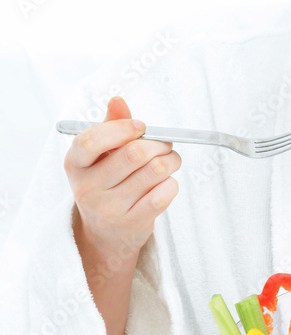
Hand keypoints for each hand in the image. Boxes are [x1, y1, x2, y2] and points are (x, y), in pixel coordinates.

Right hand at [65, 95, 181, 258]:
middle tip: (165, 144)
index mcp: (75, 164)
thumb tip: (117, 101)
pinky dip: (172, 183)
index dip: (121, 129)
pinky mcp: (132, 223)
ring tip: (170, 161)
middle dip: (159, 144)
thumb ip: (110, 126)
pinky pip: (164, 193)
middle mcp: (88, 188)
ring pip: (155, 171)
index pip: (91, 141)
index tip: (141, 127)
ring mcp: (109, 208)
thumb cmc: (106, 183)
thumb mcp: (100, 156)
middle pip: (134, 154)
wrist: (105, 233)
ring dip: (171, 161)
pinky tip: (166, 183)